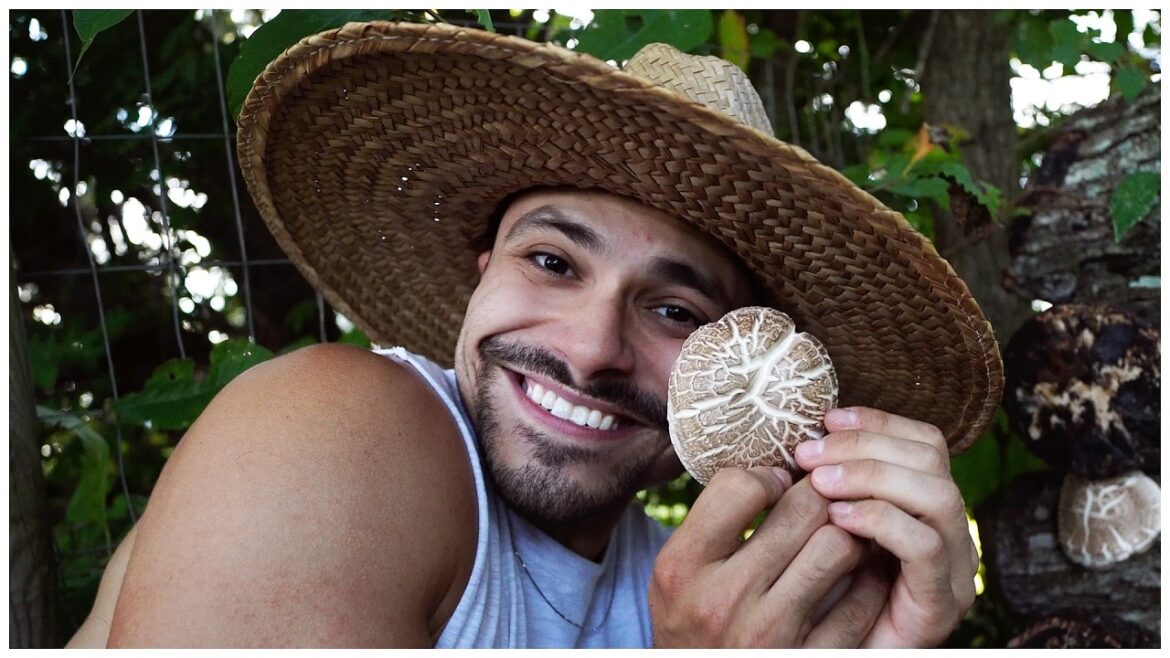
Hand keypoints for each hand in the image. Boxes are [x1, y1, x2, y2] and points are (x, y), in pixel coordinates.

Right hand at [649, 467, 892, 646]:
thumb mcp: (678, 565)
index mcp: (684, 566)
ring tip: (838, 534)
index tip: (775, 487)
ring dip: (846, 534)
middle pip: (803, 509)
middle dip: (817, 496)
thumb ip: (716, 516)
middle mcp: (724, 599)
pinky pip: (862, 600)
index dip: (767, 476)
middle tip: (820, 502)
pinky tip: (855, 577)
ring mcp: (771, 633)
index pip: (740, 487)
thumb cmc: (693, 613)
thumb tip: (783, 470)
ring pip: (839, 546)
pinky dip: (867, 579)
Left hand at [794, 407, 978, 647]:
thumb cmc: (816, 593)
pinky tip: (838, 518)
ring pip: (938, 496)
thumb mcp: (820, 527)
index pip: (925, 443)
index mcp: (927, 508)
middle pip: (932, 461)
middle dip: (866, 446)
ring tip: (819, 483)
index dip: (878, 422)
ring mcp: (953, 572)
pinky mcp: (940, 607)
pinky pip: (926, 548)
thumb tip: (804, 436)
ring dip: (873, 477)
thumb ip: (827, 485)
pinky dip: (881, 521)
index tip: (826, 420)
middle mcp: (951, 535)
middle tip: (808, 455)